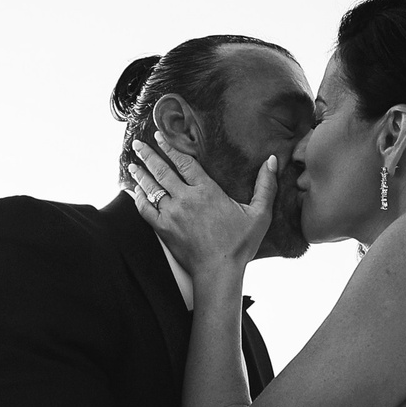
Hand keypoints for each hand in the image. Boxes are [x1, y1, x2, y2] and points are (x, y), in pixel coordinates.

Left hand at [126, 139, 275, 281]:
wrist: (219, 272)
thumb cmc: (240, 244)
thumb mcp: (260, 214)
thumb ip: (266, 186)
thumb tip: (272, 161)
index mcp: (207, 190)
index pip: (184, 161)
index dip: (170, 146)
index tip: (160, 135)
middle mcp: (185, 198)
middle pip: (162, 170)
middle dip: (149, 155)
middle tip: (138, 144)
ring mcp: (171, 214)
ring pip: (151, 188)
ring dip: (141, 174)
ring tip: (133, 164)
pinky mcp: (163, 229)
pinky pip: (145, 210)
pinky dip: (138, 199)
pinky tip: (135, 192)